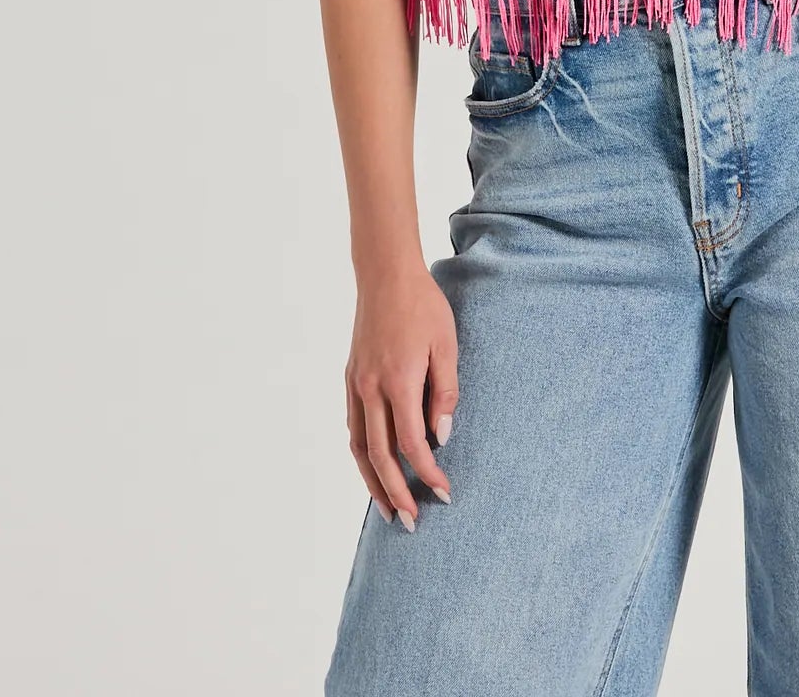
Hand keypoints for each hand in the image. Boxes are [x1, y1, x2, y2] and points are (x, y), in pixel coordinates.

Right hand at [344, 262, 458, 529]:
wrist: (385, 275)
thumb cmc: (424, 306)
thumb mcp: (447, 345)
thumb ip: (445, 393)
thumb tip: (441, 438)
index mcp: (399, 382)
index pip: (412, 444)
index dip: (428, 473)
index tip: (443, 493)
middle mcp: (372, 389)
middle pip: (380, 457)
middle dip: (396, 493)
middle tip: (410, 523)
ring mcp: (356, 385)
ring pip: (359, 448)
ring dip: (373, 483)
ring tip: (387, 510)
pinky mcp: (351, 379)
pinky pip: (354, 427)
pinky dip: (362, 455)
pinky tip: (374, 468)